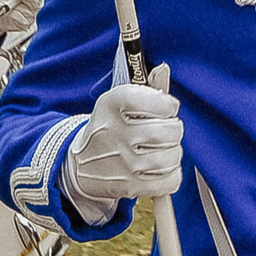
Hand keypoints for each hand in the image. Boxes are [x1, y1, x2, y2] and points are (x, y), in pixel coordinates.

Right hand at [60, 80, 182, 213]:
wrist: (81, 165)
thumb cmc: (109, 128)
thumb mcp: (118, 102)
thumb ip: (146, 86)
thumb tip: (164, 69)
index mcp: (111, 105)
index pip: (150, 100)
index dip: (167, 103)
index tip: (166, 107)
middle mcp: (115, 133)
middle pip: (167, 130)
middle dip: (174, 129)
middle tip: (166, 129)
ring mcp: (123, 162)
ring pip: (172, 156)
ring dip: (174, 152)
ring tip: (162, 149)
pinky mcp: (130, 186)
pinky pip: (170, 181)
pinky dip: (172, 174)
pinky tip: (161, 167)